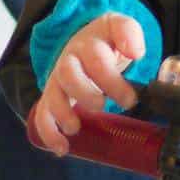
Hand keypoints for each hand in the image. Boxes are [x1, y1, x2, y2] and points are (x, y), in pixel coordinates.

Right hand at [31, 13, 145, 154]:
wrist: (84, 44)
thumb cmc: (106, 43)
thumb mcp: (122, 31)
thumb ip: (131, 36)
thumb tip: (136, 52)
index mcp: (92, 41)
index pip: (100, 50)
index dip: (116, 68)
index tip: (133, 82)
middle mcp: (71, 57)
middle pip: (69, 72)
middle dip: (86, 92)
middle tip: (106, 106)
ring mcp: (58, 78)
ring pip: (53, 92)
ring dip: (63, 112)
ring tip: (76, 128)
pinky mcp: (50, 97)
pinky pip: (42, 115)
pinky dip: (49, 133)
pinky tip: (61, 148)